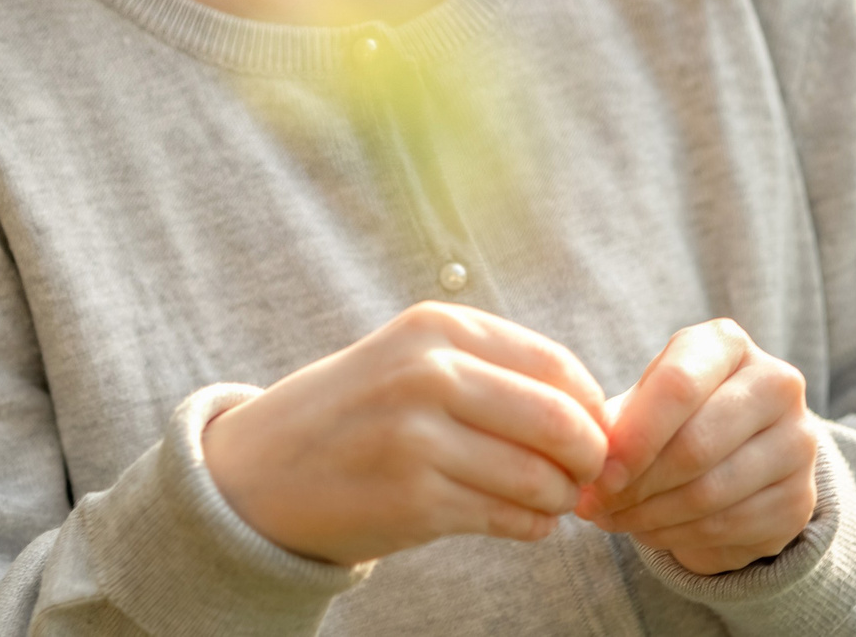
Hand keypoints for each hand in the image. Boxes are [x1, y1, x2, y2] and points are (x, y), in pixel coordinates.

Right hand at [201, 301, 608, 565]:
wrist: (258, 472)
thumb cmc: (356, 414)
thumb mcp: (412, 360)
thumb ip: (494, 371)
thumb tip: (597, 411)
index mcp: (436, 327)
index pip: (556, 365)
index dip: (592, 408)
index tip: (594, 435)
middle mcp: (428, 374)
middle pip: (560, 421)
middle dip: (589, 458)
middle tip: (587, 477)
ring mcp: (418, 439)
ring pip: (541, 478)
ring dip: (561, 499)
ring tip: (548, 501)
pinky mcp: (414, 501)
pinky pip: (509, 519)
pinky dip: (532, 526)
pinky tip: (519, 521)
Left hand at [573, 318, 817, 573]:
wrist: (737, 455)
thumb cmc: (674, 416)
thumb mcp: (644, 402)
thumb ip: (617, 422)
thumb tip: (593, 461)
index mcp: (728, 344)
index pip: (678, 385)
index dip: (634, 436)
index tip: (598, 474)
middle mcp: (776, 384)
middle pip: (696, 444)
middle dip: (636, 483)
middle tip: (596, 504)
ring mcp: (798, 443)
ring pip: (710, 492)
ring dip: (650, 515)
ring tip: (614, 518)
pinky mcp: (800, 498)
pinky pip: (728, 526)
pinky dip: (678, 535)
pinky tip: (649, 530)